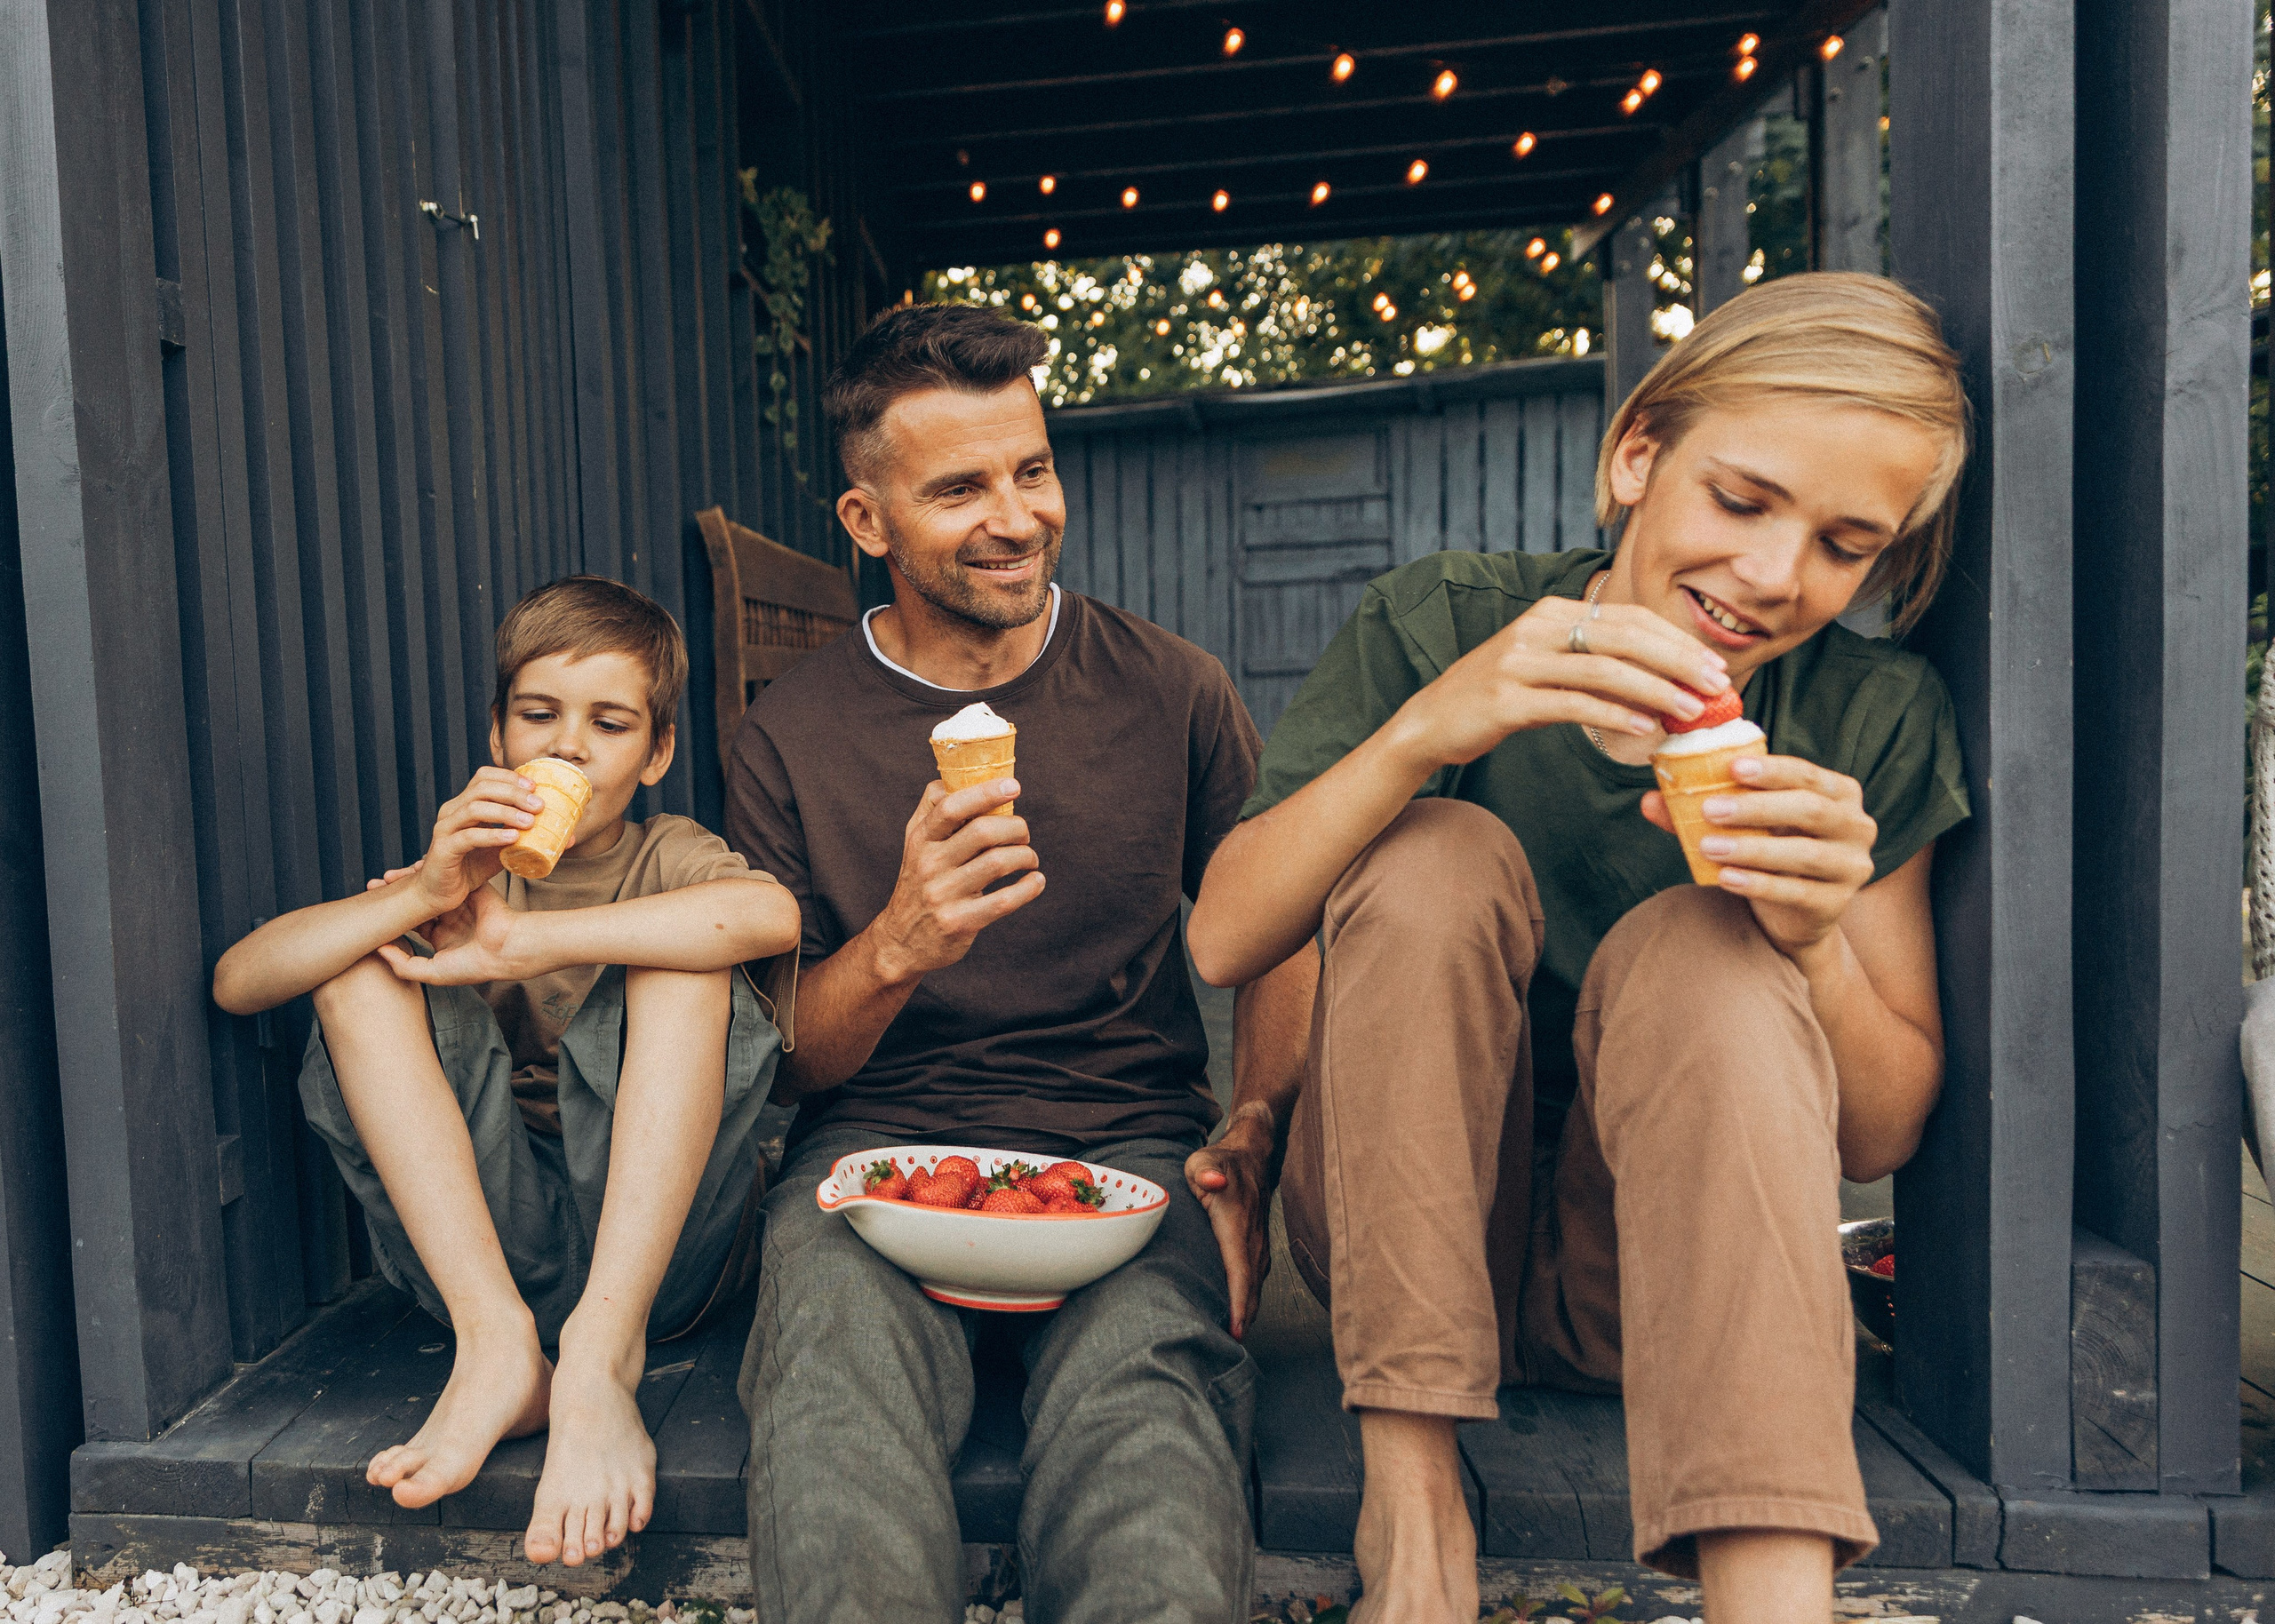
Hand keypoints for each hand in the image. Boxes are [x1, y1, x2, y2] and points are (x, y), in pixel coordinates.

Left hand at [377, 882, 528, 985]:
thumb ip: (404, 965)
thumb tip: (377, 950)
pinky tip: (415, 867)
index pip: (413, 923)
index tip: (369, 908)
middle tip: (372, 884)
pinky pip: (451, 876)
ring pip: (431, 888)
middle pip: (418, 902)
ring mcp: (461, 902)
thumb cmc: (473, 965)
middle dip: (397, 893)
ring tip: (388, 876)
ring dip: (411, 880)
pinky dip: (435, 871)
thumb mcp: (433, 972)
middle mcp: (450, 918)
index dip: (393, 915)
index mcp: (442, 938)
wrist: (507, 949)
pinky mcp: (472, 888)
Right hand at [412, 767, 545, 912]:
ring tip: (530, 822)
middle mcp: (452, 811)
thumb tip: (570, 838)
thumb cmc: (471, 867)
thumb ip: (529, 839)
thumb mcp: (504, 849)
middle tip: (540, 805)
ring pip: (475, 808)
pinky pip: (468, 837)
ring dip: (506, 812)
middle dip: (514, 793)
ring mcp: (445, 828)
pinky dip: (492, 835)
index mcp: (465, 804)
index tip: (535, 787)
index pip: (484, 777)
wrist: (440, 893)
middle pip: (482, 788)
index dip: (510, 778)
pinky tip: (512, 838)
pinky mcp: (443, 849)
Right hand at [863, 779, 1044, 982]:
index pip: (950, 807)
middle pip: (982, 832)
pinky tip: (1035, 881)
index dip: (985, 793)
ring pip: (998, 863)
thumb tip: (956, 776)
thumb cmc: (917, 882)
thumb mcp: (914, 844)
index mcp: (920, 840)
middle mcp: (929, 865)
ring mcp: (944, 895)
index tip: (1014, 786)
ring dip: (1025, 856)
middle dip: (1016, 828)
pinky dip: (1029, 888)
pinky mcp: (960, 922)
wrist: (899, 942)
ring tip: (1029, 859)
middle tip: (1024, 834)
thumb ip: (932, 810)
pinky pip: (1004, 901)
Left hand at [1185, 1102, 1277, 1339]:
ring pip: (1255, 1285)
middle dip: (1244, 1318)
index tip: (1237, 1329)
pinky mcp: (1257, 1247)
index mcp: (1237, 1223)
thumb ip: (1204, 1170)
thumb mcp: (1203, 1160)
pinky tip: (1240, 1317)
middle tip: (1229, 1350)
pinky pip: (1254, 1278)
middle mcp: (1252, 1238)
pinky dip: (1249, 1300)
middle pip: (1250, 1286)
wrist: (1251, 1156)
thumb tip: (1211, 1179)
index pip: (1239, 1268)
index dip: (1239, 1301)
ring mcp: (1258, 1244)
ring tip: (1232, 1341)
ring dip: (1247, 1313)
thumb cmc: (1220, 1161)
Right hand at [1385, 589, 1731, 772]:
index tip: (1714, 665)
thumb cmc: (1499, 698)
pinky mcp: (1507, 700)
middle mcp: (1536, 629)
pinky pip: (1572, 704)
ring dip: (1654, 690)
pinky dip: (1614, 715)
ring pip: (1603, 671)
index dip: (1677, 640)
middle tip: (1716, 686)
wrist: (1431, 722)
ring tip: (1690, 711)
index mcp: (1552, 612)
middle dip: (1676, 661)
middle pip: (1623, 638)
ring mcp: (1519, 663)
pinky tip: (1644, 728)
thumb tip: (1663, 682)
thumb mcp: (1547, 667)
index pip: (1628, 618)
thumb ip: (1595, 666)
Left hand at [1641, 754, 1877, 957]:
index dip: (1772, 770)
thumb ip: (1702, 810)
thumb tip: (1649, 800)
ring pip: (1804, 853)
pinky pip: (1796, 891)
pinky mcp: (1835, 903)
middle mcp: (1856, 825)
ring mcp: (1852, 866)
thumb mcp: (1746, 825)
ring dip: (1752, 848)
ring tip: (1707, 846)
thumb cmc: (1770, 851)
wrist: (1793, 914)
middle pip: (1809, 810)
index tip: (1731, 768)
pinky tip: (1725, 878)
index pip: (1807, 774)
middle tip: (1709, 809)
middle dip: (1756, 807)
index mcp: (1839, 793)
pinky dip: (1758, 883)